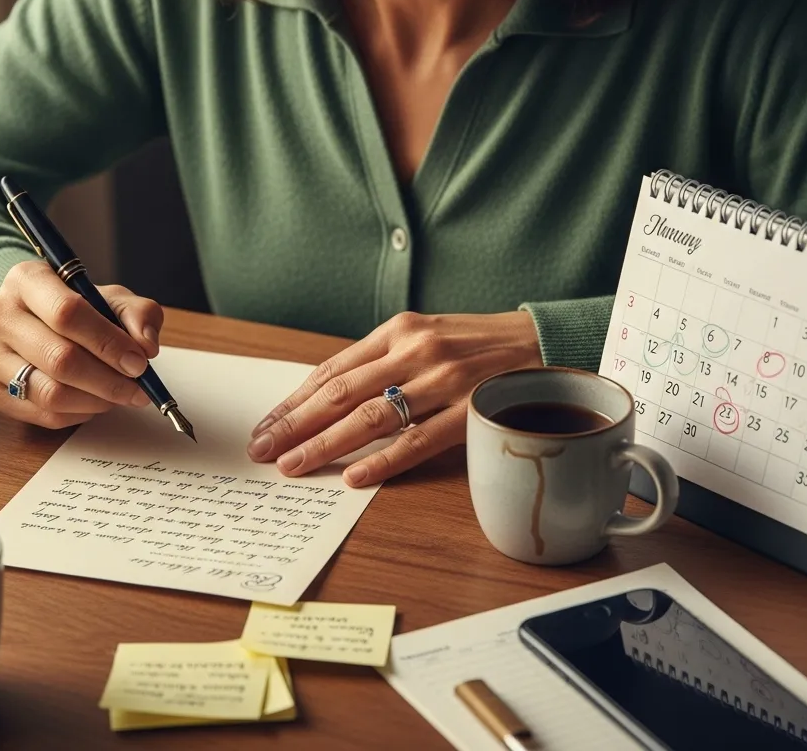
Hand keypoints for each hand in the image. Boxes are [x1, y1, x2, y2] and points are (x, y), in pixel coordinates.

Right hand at [0, 260, 162, 427]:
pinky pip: (42, 414)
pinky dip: (78, 414)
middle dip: (108, 380)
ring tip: (120, 395)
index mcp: (27, 279)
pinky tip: (93, 401)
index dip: (108, 342)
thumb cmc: (78, 308)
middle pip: (59, 358)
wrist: (33, 320)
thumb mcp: (111, 298)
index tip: (139, 362)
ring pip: (50, 393)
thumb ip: (138, 314)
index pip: (68, 313)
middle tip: (139, 388)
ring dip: (96, 401)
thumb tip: (146, 346)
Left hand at [247, 310, 541, 486]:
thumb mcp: (425, 336)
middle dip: (295, 424)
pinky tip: (353, 477)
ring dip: (325, 445)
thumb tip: (328, 398)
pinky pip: (418, 440)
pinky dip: (383, 460)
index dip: (294, 401)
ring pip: (371, 417)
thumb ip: (382, 362)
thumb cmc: (477, 344)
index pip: (332, 370)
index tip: (266, 425)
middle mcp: (416, 350)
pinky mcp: (471, 410)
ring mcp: (444, 380)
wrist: (545, 342)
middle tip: (261, 450)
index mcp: (398, 330)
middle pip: (340, 393)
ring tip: (293, 466)